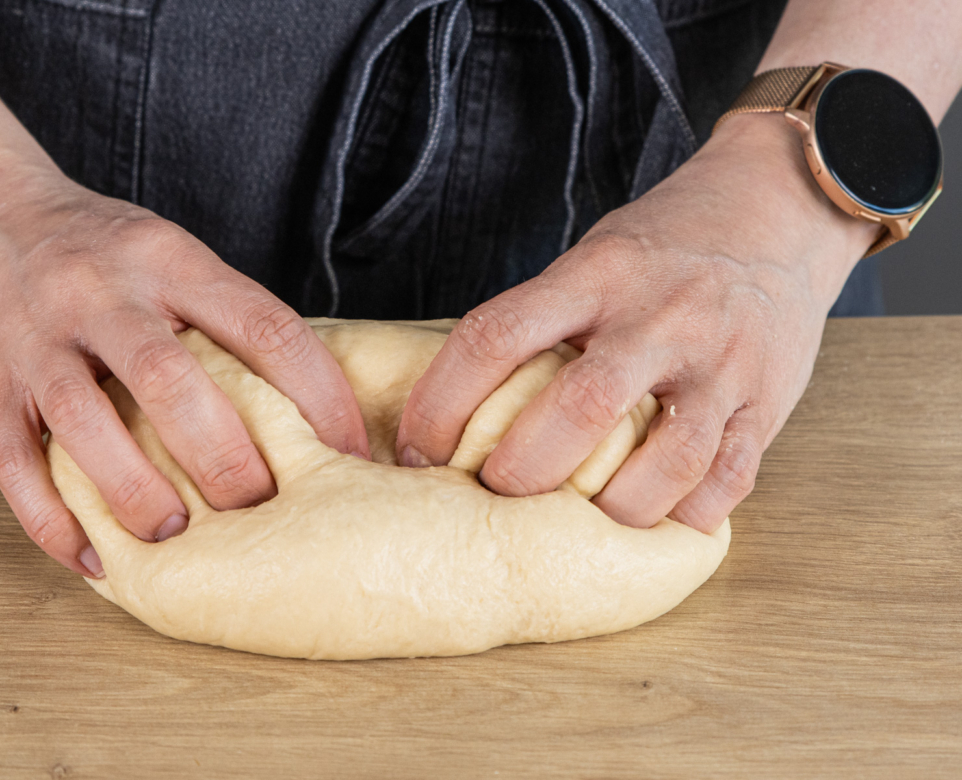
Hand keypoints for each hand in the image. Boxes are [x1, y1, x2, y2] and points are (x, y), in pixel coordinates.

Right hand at [0, 175, 369, 576]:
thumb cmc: (101, 252)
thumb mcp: (170, 255)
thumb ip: (224, 318)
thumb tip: (311, 407)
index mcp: (169, 261)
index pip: (262, 325)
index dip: (317, 395)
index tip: (350, 454)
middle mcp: (101, 294)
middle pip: (168, 377)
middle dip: (222, 453)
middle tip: (260, 508)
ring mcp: (35, 338)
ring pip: (83, 418)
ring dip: (132, 488)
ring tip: (172, 536)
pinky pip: (13, 461)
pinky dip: (52, 519)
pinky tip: (92, 557)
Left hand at [397, 114, 878, 531]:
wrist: (781, 211)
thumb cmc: (666, 246)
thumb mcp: (593, 257)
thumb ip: (541, 322)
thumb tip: (459, 409)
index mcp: (597, 274)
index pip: (497, 338)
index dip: (441, 403)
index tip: (419, 449)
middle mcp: (660, 317)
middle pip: (578, 410)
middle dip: (520, 471)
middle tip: (493, 493)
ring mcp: (721, 363)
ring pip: (664, 461)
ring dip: (608, 509)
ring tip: (575, 523)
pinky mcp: (767, 403)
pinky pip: (727, 480)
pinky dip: (681, 515)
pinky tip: (650, 517)